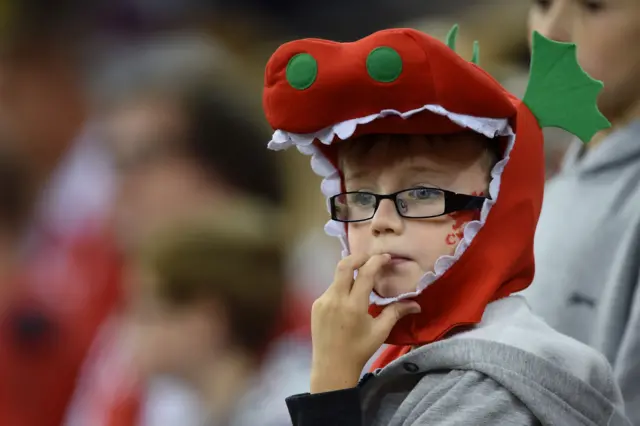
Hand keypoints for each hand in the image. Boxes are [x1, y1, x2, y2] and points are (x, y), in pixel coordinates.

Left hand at [309, 253, 420, 392]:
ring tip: (362, 280)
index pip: (364, 273)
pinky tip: (350, 297)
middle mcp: (335, 299)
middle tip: (371, 259)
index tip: (386, 257)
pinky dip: (342, 288)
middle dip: (359, 257)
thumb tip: (417, 304)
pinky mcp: (315, 305)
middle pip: (344, 265)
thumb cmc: (359, 350)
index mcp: (353, 306)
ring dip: (350, 274)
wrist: (332, 367)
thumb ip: (396, 312)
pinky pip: (331, 289)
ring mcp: (322, 301)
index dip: (376, 261)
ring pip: (337, 278)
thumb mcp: (380, 331)